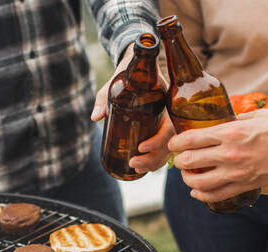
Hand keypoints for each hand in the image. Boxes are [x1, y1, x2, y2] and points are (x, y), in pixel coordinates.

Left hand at [91, 43, 171, 172]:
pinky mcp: (162, 128)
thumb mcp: (115, 82)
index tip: (141, 147)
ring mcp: (169, 122)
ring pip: (169, 149)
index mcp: (166, 101)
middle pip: (170, 143)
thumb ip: (104, 97)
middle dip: (153, 158)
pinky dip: (157, 160)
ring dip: (154, 163)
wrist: (138, 65)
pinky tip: (145, 169)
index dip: (158, 141)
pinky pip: (166, 148)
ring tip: (136, 169)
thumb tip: (95, 117)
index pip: (170, 126)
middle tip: (134, 164)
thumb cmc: (129, 72)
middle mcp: (171, 114)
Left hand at [167, 109, 267, 201]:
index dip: (176, 142)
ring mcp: (237, 172)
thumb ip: (235, 120)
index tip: (174, 143)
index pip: (191, 139)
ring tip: (188, 175)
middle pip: (189, 161)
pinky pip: (216, 195)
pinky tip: (197, 191)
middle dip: (180, 161)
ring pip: (198, 182)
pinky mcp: (246, 186)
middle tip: (180, 158)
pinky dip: (201, 195)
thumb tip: (221, 121)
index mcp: (231, 132)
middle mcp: (230, 154)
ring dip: (188, 179)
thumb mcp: (258, 116)